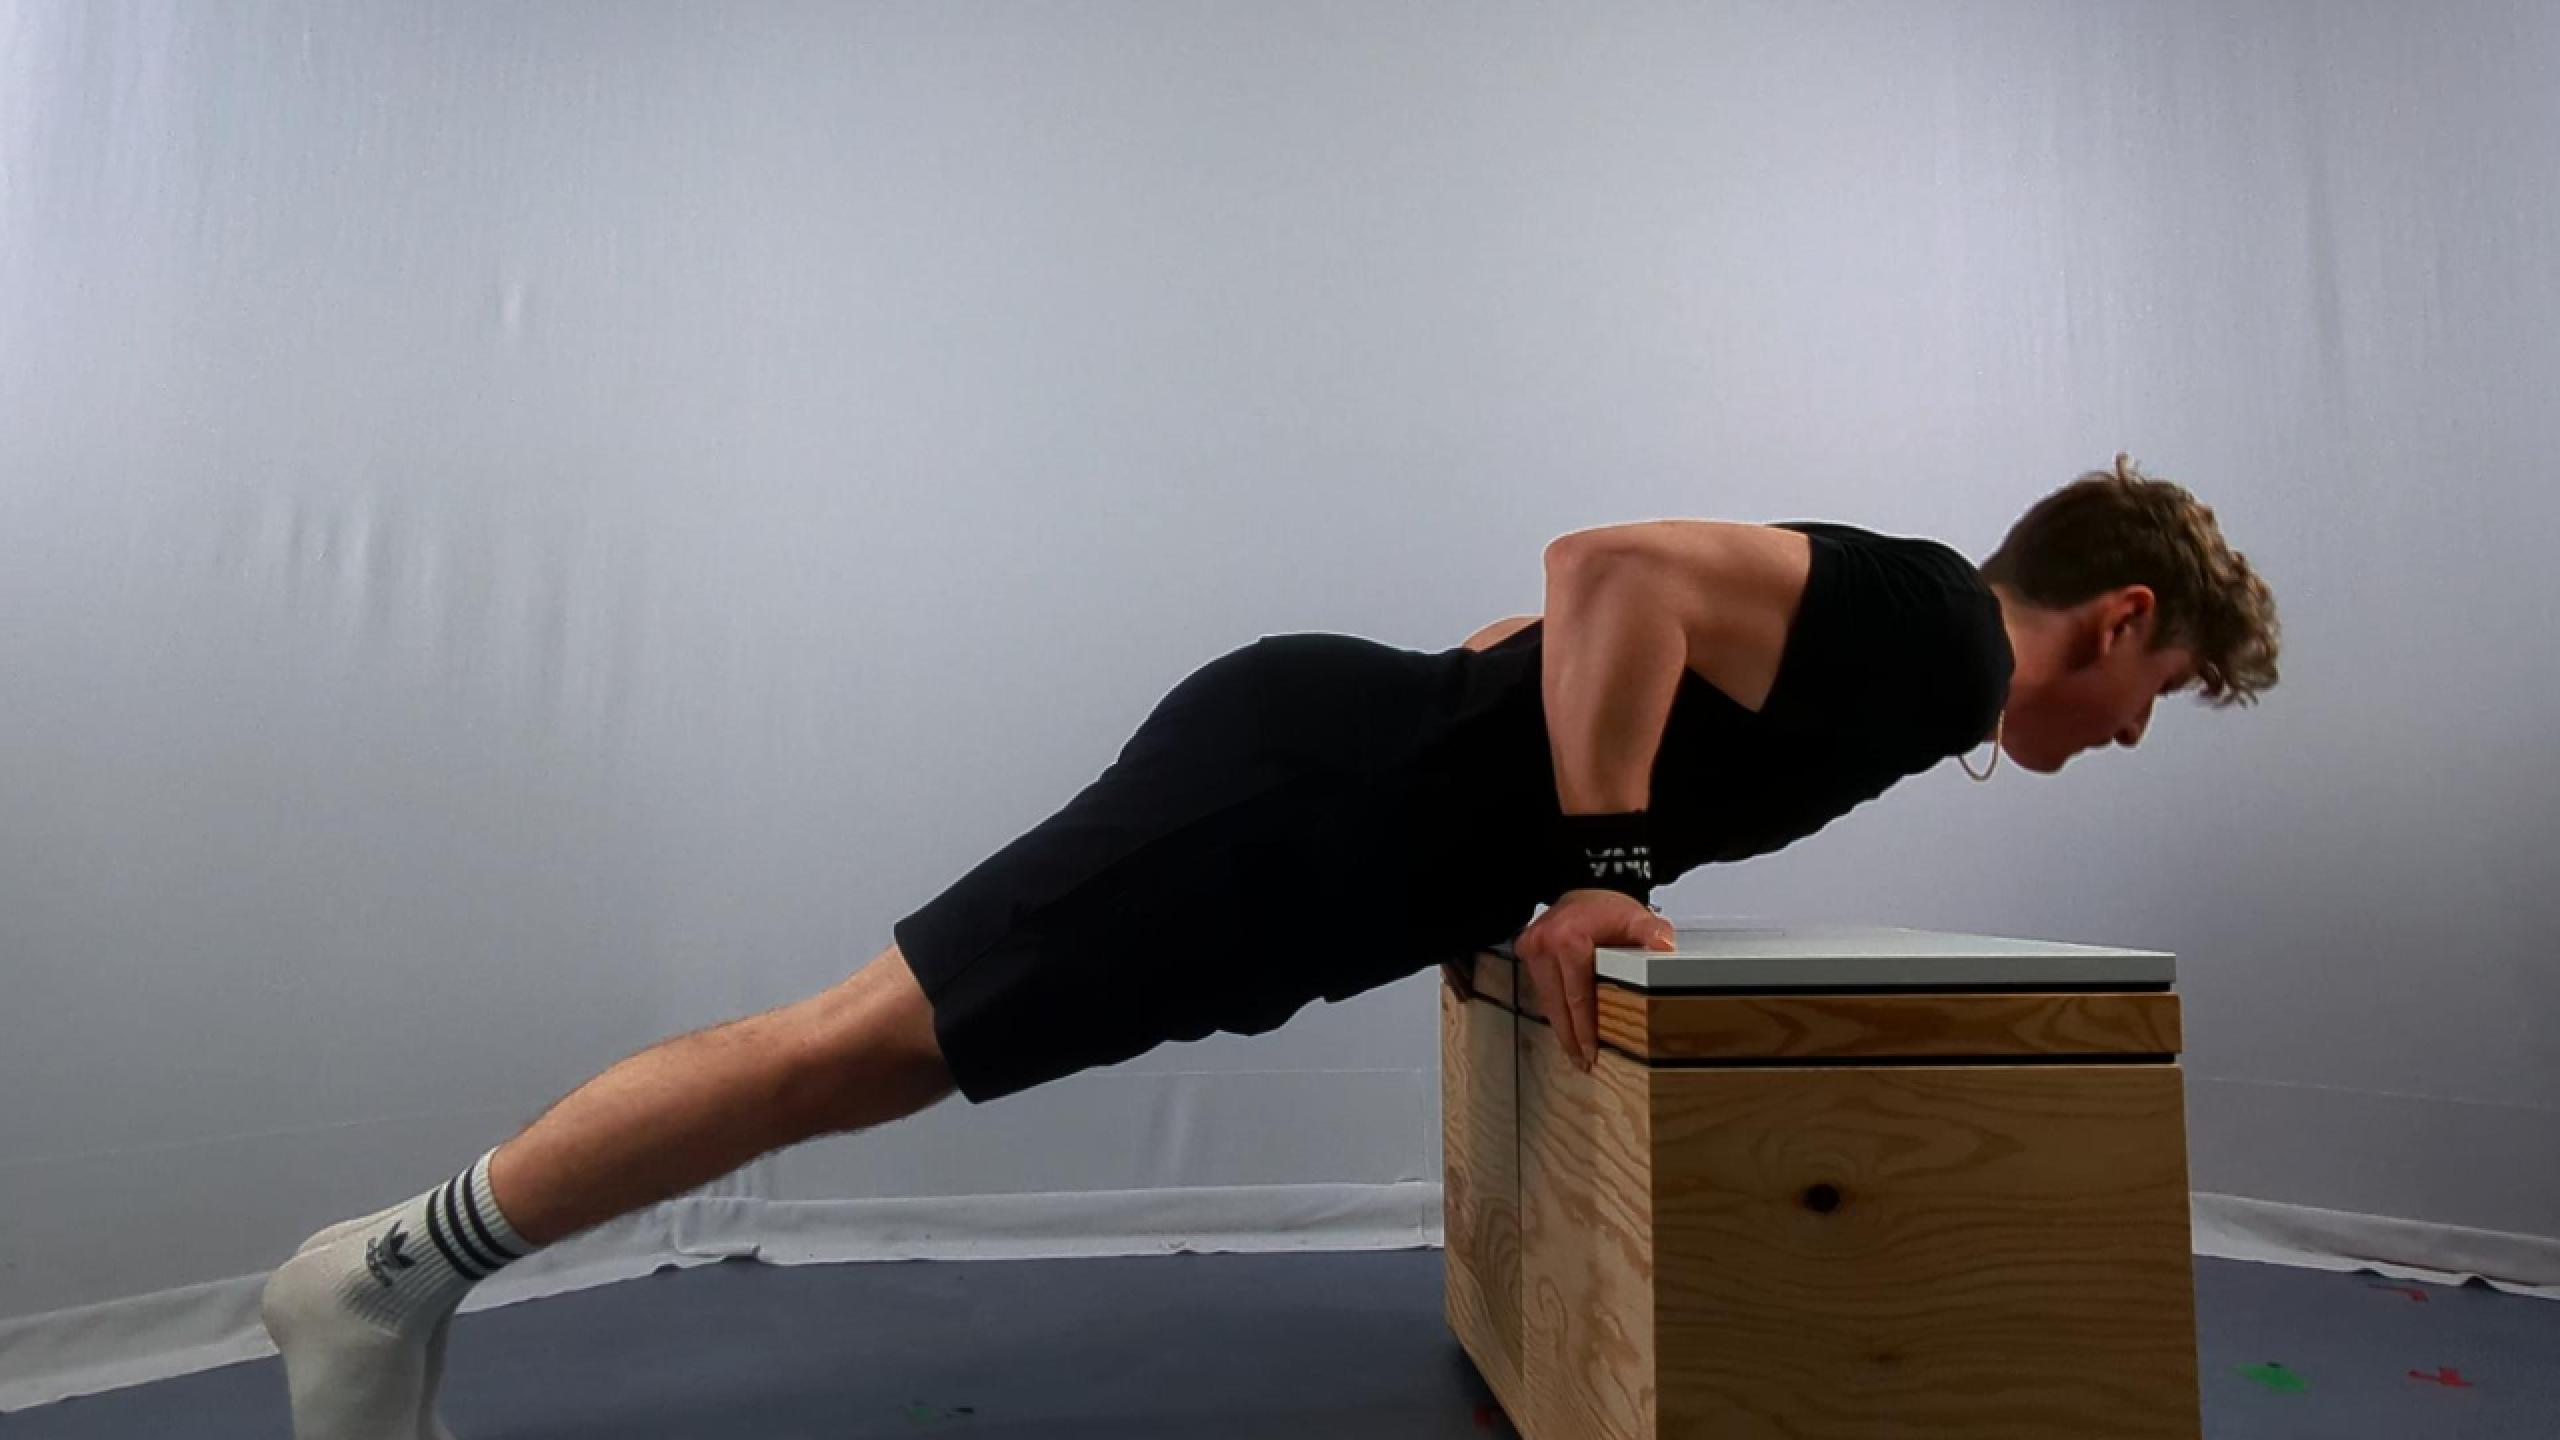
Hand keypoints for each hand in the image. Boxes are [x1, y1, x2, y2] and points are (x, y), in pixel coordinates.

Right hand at [1511, 889, 1676, 1072]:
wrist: (1583, 889)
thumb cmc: (1606, 907)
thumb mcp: (1635, 917)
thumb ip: (1651, 932)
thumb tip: (1665, 946)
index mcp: (1567, 939)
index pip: (1577, 996)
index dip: (1584, 1028)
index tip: (1591, 1052)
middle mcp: (1543, 945)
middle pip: (1557, 1004)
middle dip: (1569, 1037)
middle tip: (1582, 1063)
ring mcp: (1531, 949)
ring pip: (1546, 1000)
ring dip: (1560, 1026)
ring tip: (1575, 1052)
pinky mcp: (1526, 952)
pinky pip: (1542, 989)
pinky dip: (1555, 1009)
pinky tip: (1565, 1026)